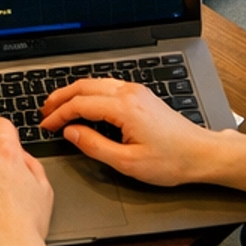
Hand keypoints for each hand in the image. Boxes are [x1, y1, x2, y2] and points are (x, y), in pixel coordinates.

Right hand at [38, 79, 220, 187]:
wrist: (201, 154)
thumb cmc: (171, 161)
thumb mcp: (128, 162)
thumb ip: (94, 146)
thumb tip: (71, 133)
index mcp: (123, 107)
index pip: (80, 104)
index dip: (59, 115)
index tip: (46, 125)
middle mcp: (129, 93)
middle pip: (84, 86)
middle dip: (60, 98)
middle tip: (44, 111)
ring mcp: (136, 91)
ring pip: (95, 83)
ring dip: (74, 92)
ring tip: (59, 106)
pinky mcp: (141, 95)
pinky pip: (107, 86)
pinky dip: (89, 92)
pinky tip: (84, 102)